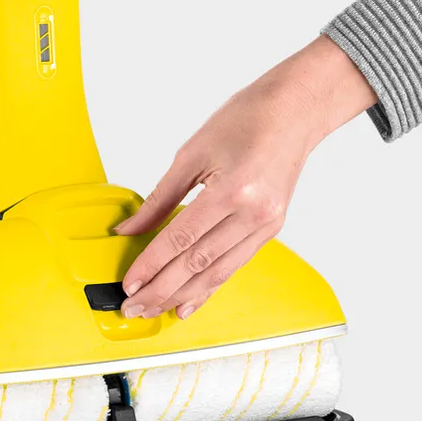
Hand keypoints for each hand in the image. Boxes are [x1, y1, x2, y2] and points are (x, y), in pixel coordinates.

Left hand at [116, 35, 375, 320]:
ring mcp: (266, 225)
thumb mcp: (192, 153)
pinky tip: (188, 302)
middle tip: (133, 306)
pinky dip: (209, 286)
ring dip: (182, 295)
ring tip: (153, 308)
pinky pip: (234, 265)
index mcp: (232, 191)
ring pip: (217, 273)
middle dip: (161, 289)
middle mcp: (254, 214)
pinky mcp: (271, 229)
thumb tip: (131, 229)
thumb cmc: (245, 120)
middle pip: (198, 264)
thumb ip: (159, 197)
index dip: (151, 263)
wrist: (292, 111)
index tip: (128, 281)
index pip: (181, 238)